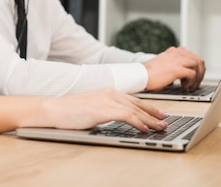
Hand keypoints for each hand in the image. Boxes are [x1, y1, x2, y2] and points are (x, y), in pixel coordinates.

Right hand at [53, 88, 168, 131]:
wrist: (55, 108)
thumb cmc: (69, 110)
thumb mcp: (91, 107)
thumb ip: (105, 109)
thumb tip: (116, 117)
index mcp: (107, 91)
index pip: (132, 100)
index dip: (147, 107)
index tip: (157, 113)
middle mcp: (110, 93)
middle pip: (138, 104)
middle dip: (153, 112)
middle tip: (165, 120)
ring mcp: (107, 100)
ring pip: (136, 111)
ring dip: (150, 120)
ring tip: (160, 127)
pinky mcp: (104, 110)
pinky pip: (127, 116)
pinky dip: (138, 123)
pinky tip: (145, 129)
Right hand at [143, 46, 205, 89]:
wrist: (140, 74)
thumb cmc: (148, 73)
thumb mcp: (162, 64)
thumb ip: (172, 65)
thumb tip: (181, 75)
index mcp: (172, 51)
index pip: (191, 55)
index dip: (195, 67)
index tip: (194, 75)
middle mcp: (176, 53)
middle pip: (197, 59)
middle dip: (200, 72)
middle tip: (196, 81)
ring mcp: (177, 60)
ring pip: (198, 65)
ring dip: (198, 76)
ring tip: (191, 85)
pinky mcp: (177, 69)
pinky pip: (192, 74)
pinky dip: (192, 81)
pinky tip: (185, 86)